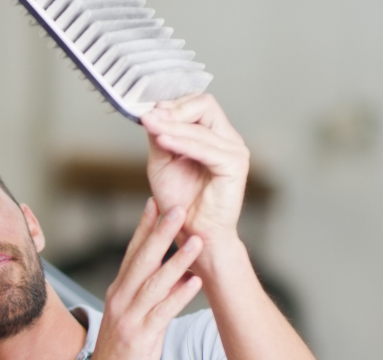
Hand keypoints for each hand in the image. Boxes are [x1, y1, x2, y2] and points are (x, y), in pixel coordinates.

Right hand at [78, 199, 202, 359]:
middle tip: (177, 207)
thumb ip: (149, 296)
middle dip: (160, 232)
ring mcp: (128, 319)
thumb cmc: (120, 355)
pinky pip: (162, 312)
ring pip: (154, 283)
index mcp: (118, 293)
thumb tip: (174, 274)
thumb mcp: (131, 319)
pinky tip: (194, 282)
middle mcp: (120, 301)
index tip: (156, 202)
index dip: (144, 227)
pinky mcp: (139, 338)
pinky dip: (178, 296)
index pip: (131, 253)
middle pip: (142, 260)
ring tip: (196, 241)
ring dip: (177, 260)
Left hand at [140, 94, 248, 253]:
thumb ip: (160, 137)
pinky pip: (206, 148)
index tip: (147, 111)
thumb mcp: (162, 163)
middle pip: (205, 104)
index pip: (198, 103)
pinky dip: (182, 142)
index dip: (172, 104)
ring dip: (171, 125)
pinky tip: (162, 140)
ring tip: (149, 125)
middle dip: (174, 110)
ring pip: (201, 126)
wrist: (193, 233)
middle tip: (149, 116)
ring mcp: (235, 150)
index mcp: (213, 135)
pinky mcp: (235, 165)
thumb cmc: (180, 201)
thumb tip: (153, 112)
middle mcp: (228, 139)